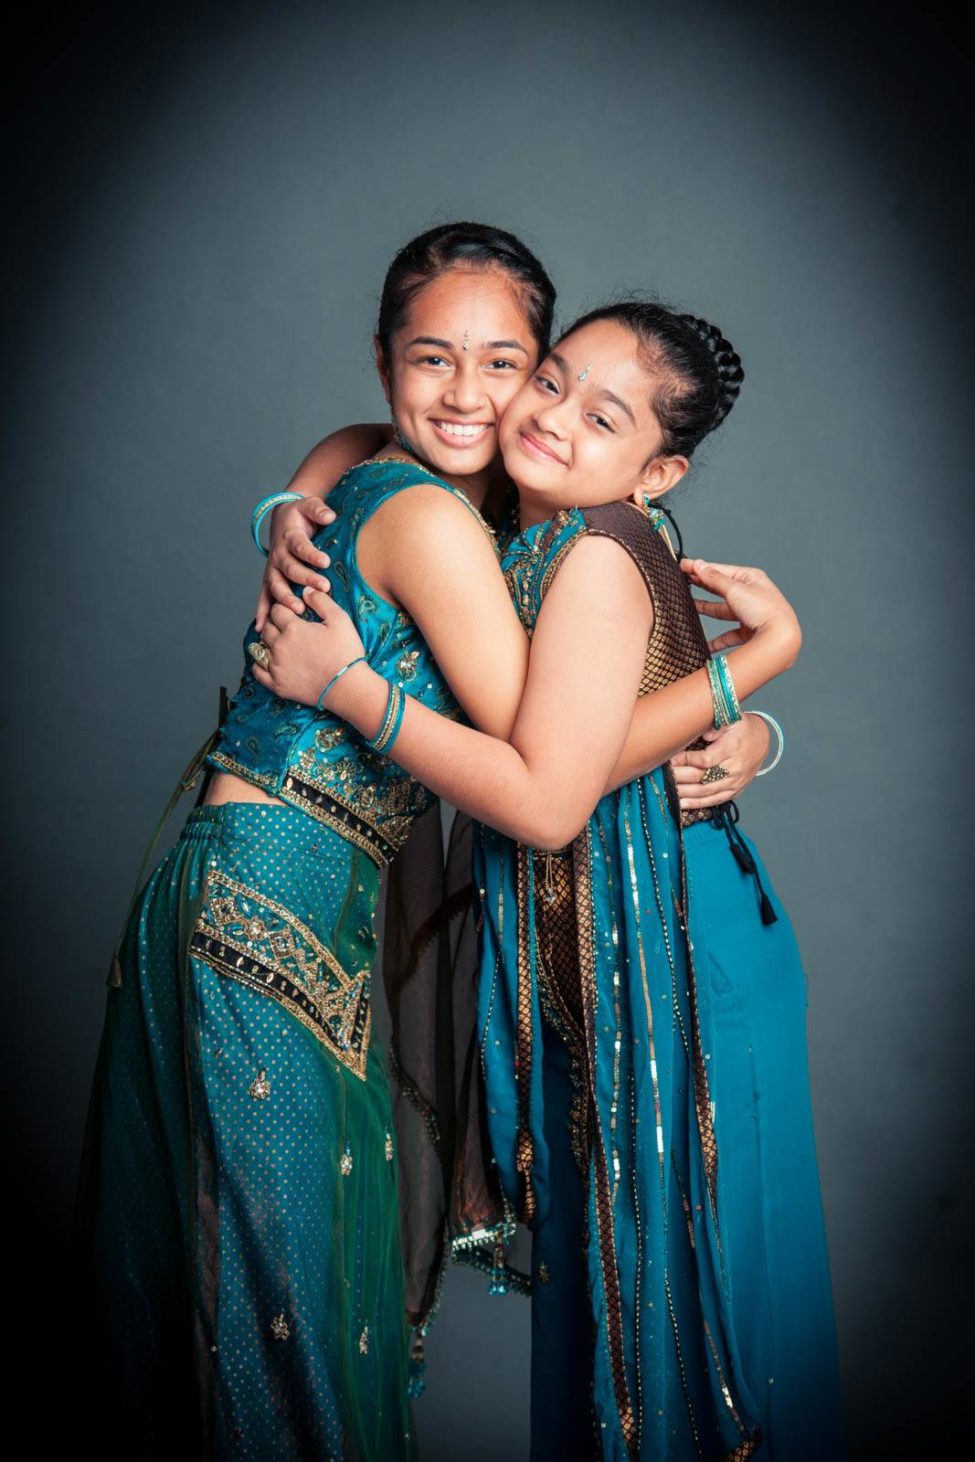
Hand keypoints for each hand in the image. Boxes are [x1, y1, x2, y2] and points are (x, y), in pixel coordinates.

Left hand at [251, 591, 366, 707]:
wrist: (347, 688)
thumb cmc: (346, 653)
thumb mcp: (340, 620)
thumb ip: (321, 601)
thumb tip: (305, 590)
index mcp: (293, 628)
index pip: (277, 610)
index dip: (285, 608)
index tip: (293, 612)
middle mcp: (280, 646)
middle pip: (267, 628)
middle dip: (275, 624)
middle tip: (287, 626)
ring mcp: (276, 667)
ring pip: (260, 647)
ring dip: (268, 642)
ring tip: (279, 643)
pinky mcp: (277, 685)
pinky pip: (257, 671)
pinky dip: (260, 663)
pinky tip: (269, 660)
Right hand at [255, 498, 335, 630]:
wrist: (284, 519)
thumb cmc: (301, 515)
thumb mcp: (310, 505)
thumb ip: (319, 509)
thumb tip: (329, 515)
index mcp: (289, 536)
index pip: (300, 546)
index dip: (311, 553)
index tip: (324, 561)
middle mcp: (278, 554)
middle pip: (290, 568)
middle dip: (306, 578)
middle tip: (324, 587)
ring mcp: (273, 568)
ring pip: (276, 585)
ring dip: (285, 598)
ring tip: (299, 610)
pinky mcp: (270, 579)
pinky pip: (264, 597)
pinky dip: (262, 612)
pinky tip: (261, 628)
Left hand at [670, 714, 770, 810]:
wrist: (761, 741)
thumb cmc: (741, 728)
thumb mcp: (731, 718)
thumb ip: (716, 724)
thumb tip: (702, 732)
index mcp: (732, 749)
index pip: (706, 759)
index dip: (686, 760)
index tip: (670, 759)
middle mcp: (734, 768)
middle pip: (703, 778)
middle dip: (680, 778)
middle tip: (663, 775)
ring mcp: (734, 782)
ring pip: (706, 792)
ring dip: (685, 793)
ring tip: (667, 791)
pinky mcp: (734, 791)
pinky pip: (714, 801)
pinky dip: (696, 804)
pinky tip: (681, 803)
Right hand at [680, 559, 801, 668]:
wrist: (780, 639)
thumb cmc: (764, 610)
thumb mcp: (735, 590)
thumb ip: (714, 579)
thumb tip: (699, 565)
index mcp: (751, 578)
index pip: (720, 571)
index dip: (701, 568)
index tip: (683, 566)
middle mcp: (752, 594)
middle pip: (721, 589)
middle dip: (703, 585)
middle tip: (683, 581)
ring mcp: (750, 613)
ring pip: (723, 610)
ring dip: (707, 609)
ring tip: (690, 606)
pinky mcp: (749, 631)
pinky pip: (728, 634)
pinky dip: (717, 639)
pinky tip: (706, 642)